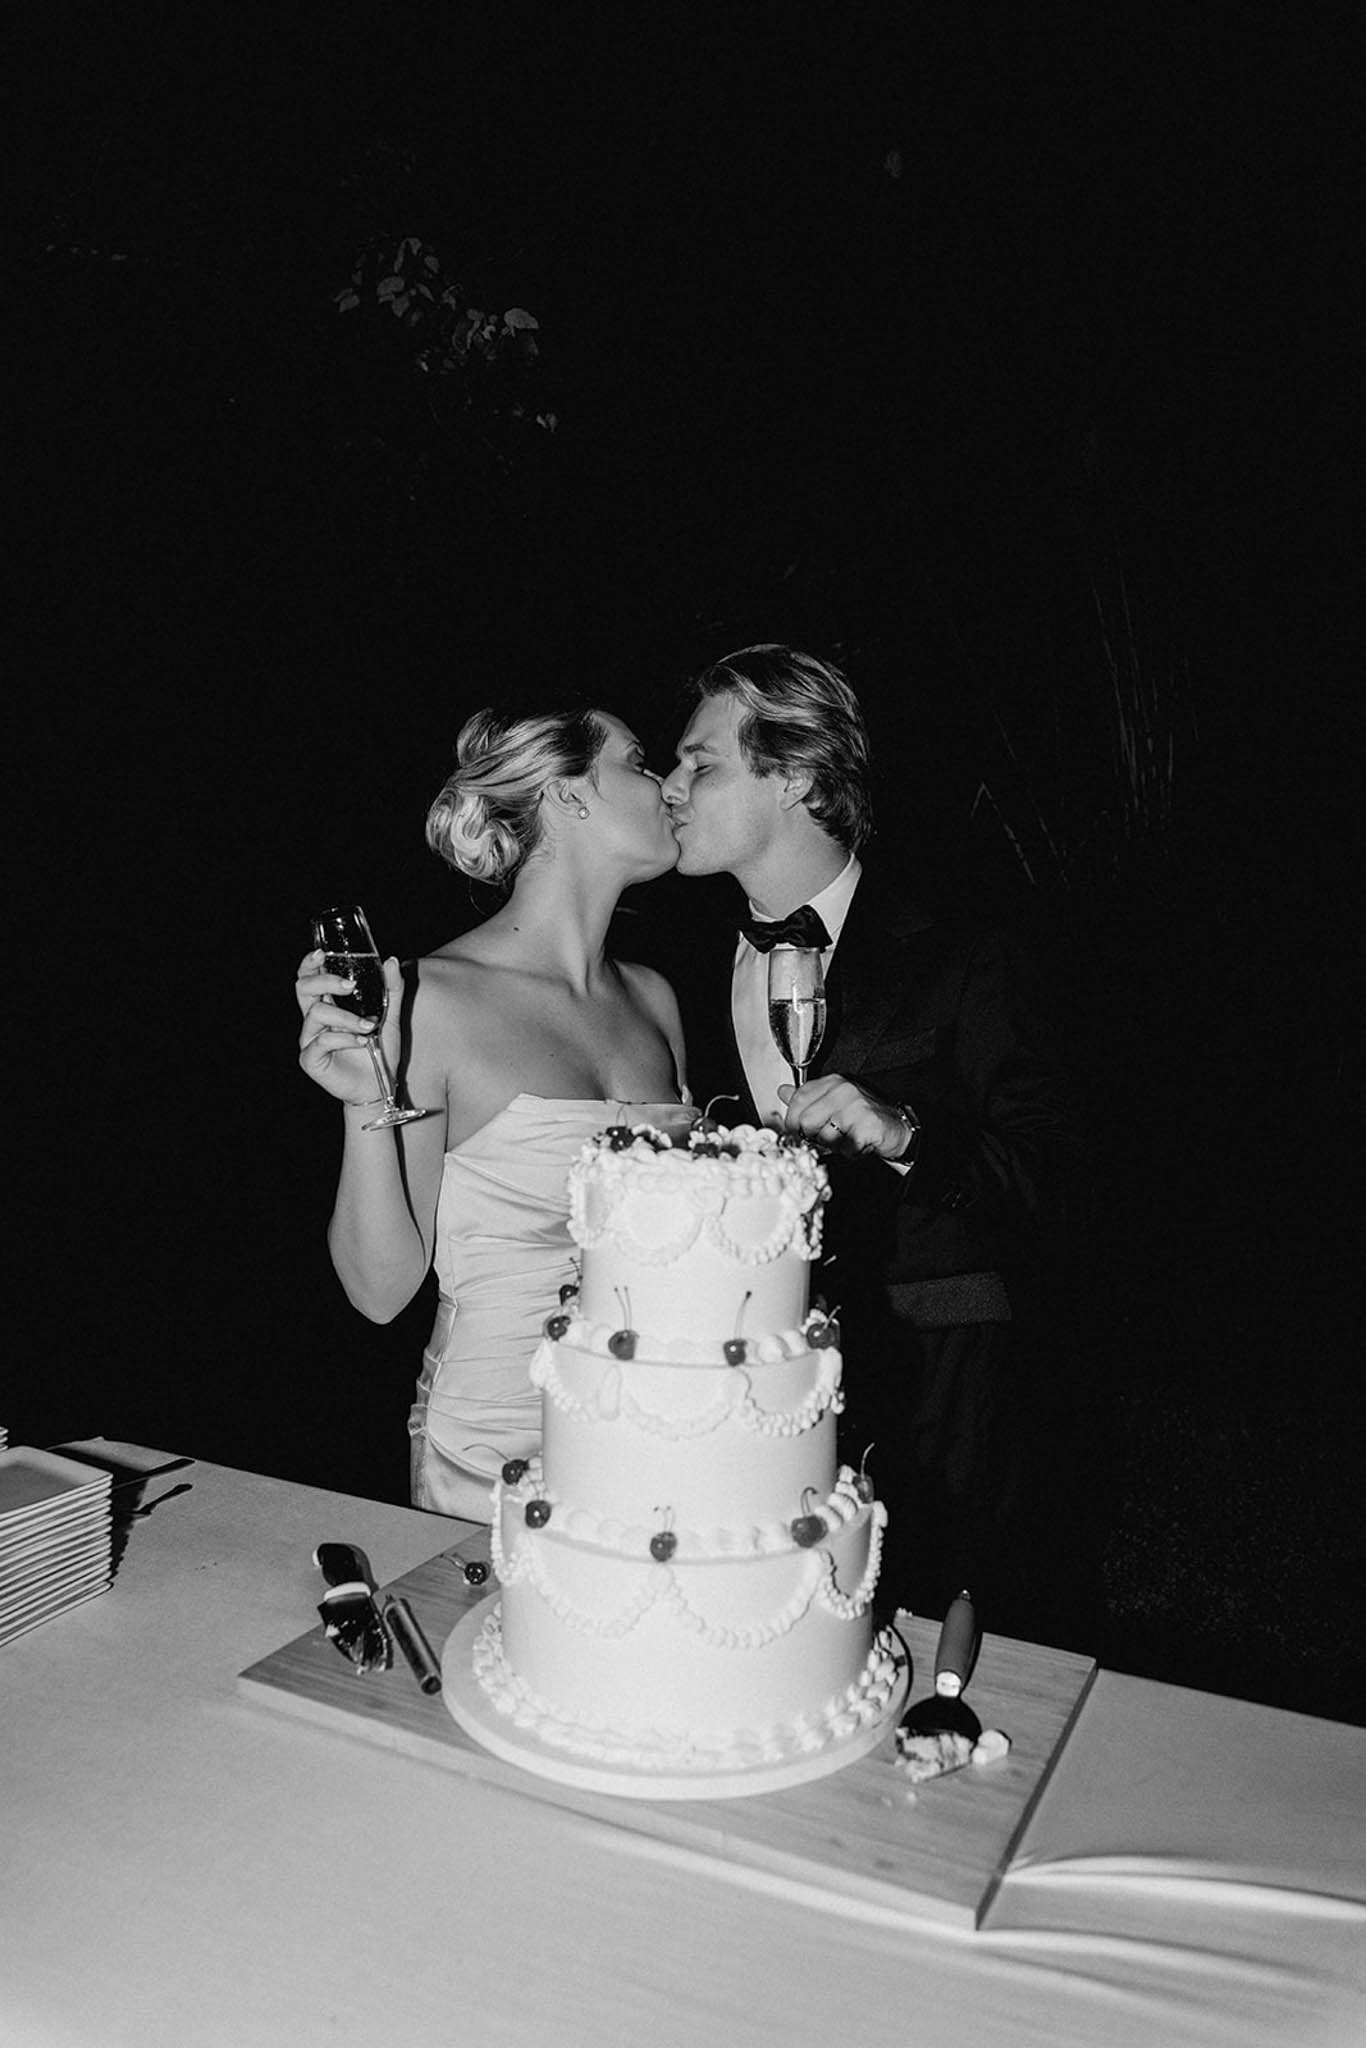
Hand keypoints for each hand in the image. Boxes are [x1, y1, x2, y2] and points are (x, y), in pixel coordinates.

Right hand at [296, 948, 401, 1107]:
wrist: (380, 1086)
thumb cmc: (379, 1050)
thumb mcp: (390, 1016)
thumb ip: (391, 990)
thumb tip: (392, 960)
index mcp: (328, 1005)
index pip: (309, 978)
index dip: (309, 963)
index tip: (322, 953)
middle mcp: (314, 1020)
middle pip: (303, 989)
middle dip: (325, 981)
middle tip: (349, 985)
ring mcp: (309, 1040)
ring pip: (316, 1014)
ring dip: (346, 1018)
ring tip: (369, 1026)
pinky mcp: (310, 1059)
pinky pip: (321, 1041)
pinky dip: (345, 1038)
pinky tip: (362, 1042)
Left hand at [776, 1075, 912, 1160]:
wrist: (897, 1127)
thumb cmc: (863, 1116)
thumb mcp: (832, 1102)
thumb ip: (807, 1098)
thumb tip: (783, 1091)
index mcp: (831, 1083)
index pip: (797, 1100)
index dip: (793, 1122)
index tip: (800, 1132)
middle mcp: (843, 1090)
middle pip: (806, 1122)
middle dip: (814, 1137)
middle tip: (830, 1137)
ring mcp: (856, 1106)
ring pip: (824, 1138)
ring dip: (834, 1147)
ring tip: (848, 1139)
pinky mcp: (868, 1124)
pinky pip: (845, 1149)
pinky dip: (850, 1153)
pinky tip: (859, 1144)